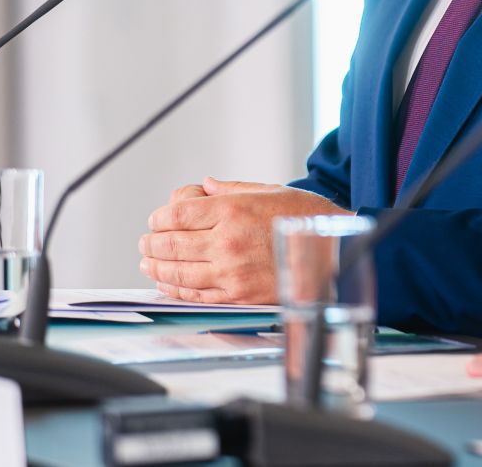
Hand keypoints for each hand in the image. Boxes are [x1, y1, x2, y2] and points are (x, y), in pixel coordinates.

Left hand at [138, 176, 349, 303]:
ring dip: (157, 268)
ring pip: (178, 272)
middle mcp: (227, 241)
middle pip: (172, 244)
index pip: (178, 214)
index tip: (156, 219)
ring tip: (149, 263)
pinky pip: (197, 294)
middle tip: (146, 243)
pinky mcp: (238, 295)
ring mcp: (231, 272)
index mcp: (233, 210)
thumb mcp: (270, 190)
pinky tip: (168, 283)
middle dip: (152, 244)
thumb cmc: (308, 218)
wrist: (335, 253)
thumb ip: (232, 189)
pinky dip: (176, 289)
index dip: (160, 217)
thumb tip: (205, 187)